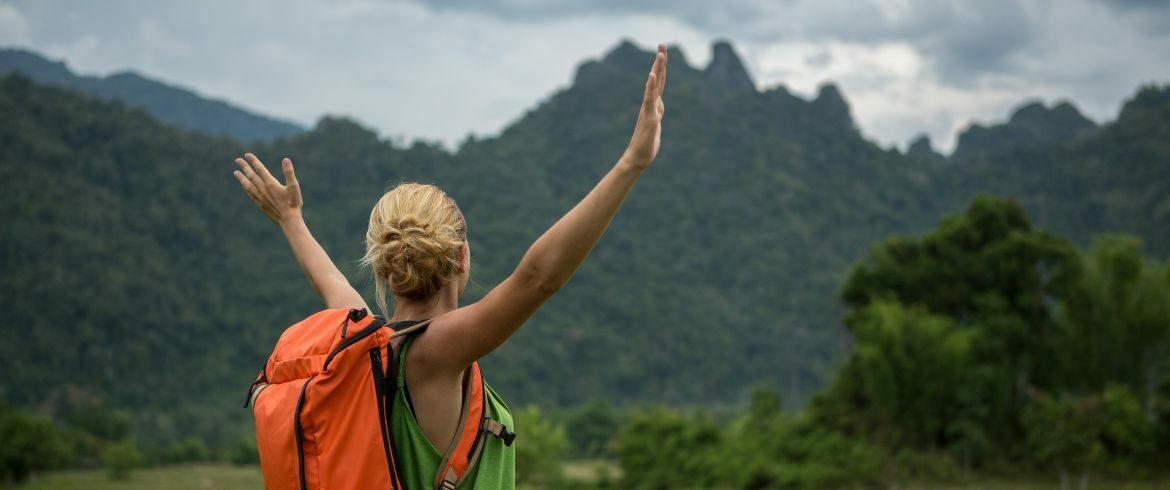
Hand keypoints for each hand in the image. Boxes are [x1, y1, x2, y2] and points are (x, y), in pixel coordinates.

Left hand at [233, 153, 302, 225]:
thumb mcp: (294, 187)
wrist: (289, 220)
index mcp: (271, 184)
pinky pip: (250, 194)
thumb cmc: (293, 203)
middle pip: (251, 176)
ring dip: (242, 178)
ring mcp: (260, 197)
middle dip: (245, 167)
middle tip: (237, 160)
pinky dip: (246, 188)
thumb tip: (285, 160)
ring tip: (236, 173)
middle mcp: (263, 189)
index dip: (253, 161)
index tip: (247, 155)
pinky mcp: (260, 204)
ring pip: (248, 185)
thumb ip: (289, 173)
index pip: (260, 169)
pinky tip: (244, 187)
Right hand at [621, 43, 667, 169]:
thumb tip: (659, 104)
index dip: (662, 67)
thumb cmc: (646, 143)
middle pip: (658, 78)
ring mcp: (649, 110)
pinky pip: (649, 99)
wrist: (638, 158)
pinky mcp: (649, 118)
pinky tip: (652, 75)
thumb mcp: (656, 123)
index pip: (660, 82)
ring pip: (655, 86)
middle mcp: (651, 104)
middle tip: (662, 43)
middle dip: (660, 61)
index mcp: (654, 105)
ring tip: (660, 54)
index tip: (662, 51)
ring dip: (658, 69)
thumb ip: (657, 111)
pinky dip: (651, 86)